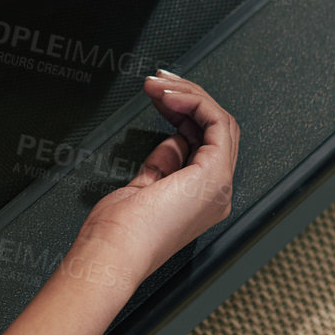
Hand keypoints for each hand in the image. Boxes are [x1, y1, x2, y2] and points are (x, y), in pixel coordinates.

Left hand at [76, 70, 238, 287]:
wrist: (113, 252)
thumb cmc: (117, 233)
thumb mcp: (142, 188)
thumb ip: (161, 166)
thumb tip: (171, 143)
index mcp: (202, 199)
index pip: (205, 143)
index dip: (183, 114)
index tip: (157, 98)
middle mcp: (216, 192)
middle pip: (217, 129)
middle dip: (188, 98)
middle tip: (158, 82)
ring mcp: (219, 184)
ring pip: (221, 121)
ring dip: (189, 95)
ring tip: (158, 84)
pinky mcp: (214, 173)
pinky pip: (217, 122)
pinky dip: (194, 101)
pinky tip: (169, 96)